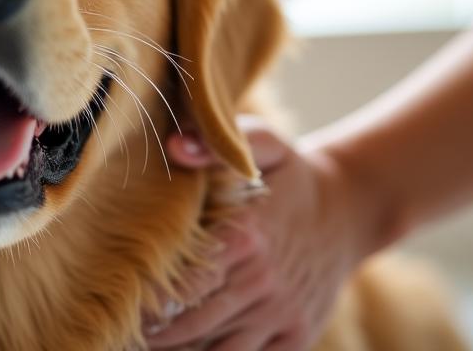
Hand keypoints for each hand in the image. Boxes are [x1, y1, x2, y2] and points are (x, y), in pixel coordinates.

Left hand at [144, 116, 375, 349]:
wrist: (352, 207)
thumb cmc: (290, 175)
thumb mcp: (261, 143)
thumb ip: (215, 144)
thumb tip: (174, 146)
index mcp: (247, 236)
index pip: (185, 280)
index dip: (148, 296)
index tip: (120, 296)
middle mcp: (264, 280)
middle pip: (193, 323)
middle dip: (153, 332)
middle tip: (121, 330)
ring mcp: (283, 312)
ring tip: (148, 346)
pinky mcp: (298, 335)